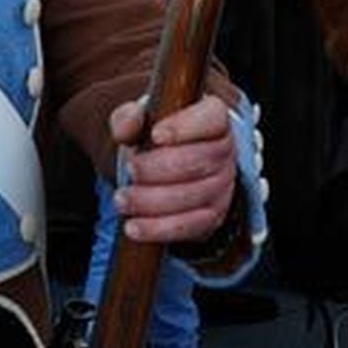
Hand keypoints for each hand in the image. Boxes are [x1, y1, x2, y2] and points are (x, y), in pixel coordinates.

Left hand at [109, 94, 236, 243]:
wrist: (162, 168)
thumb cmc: (154, 140)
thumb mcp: (138, 122)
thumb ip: (128, 118)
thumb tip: (127, 126)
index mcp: (212, 118)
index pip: (213, 118)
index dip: (186, 127)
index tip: (156, 135)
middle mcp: (224, 150)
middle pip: (201, 159)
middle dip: (159, 168)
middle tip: (130, 169)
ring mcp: (222, 185)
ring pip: (196, 195)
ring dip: (153, 201)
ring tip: (123, 199)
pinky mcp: (213, 215)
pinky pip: (192, 225)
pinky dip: (160, 228)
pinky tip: (135, 226)